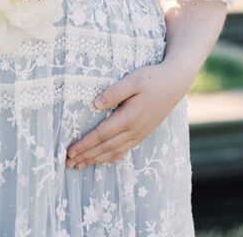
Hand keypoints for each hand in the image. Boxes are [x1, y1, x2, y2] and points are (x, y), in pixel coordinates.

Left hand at [65, 62, 190, 168]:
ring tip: (79, 165)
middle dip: (86, 156)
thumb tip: (95, 104)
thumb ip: (114, 92)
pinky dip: (110, 157)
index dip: (85, 145)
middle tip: (68, 163)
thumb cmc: (152, 78)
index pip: (101, 134)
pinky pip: (124, 150)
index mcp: (129, 117)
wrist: (175, 83)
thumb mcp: (133, 80)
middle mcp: (134, 130)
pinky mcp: (143, 133)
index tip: (70, 151)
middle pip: (105, 147)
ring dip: (96, 159)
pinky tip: (102, 160)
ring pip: (114, 152)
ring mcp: (139, 134)